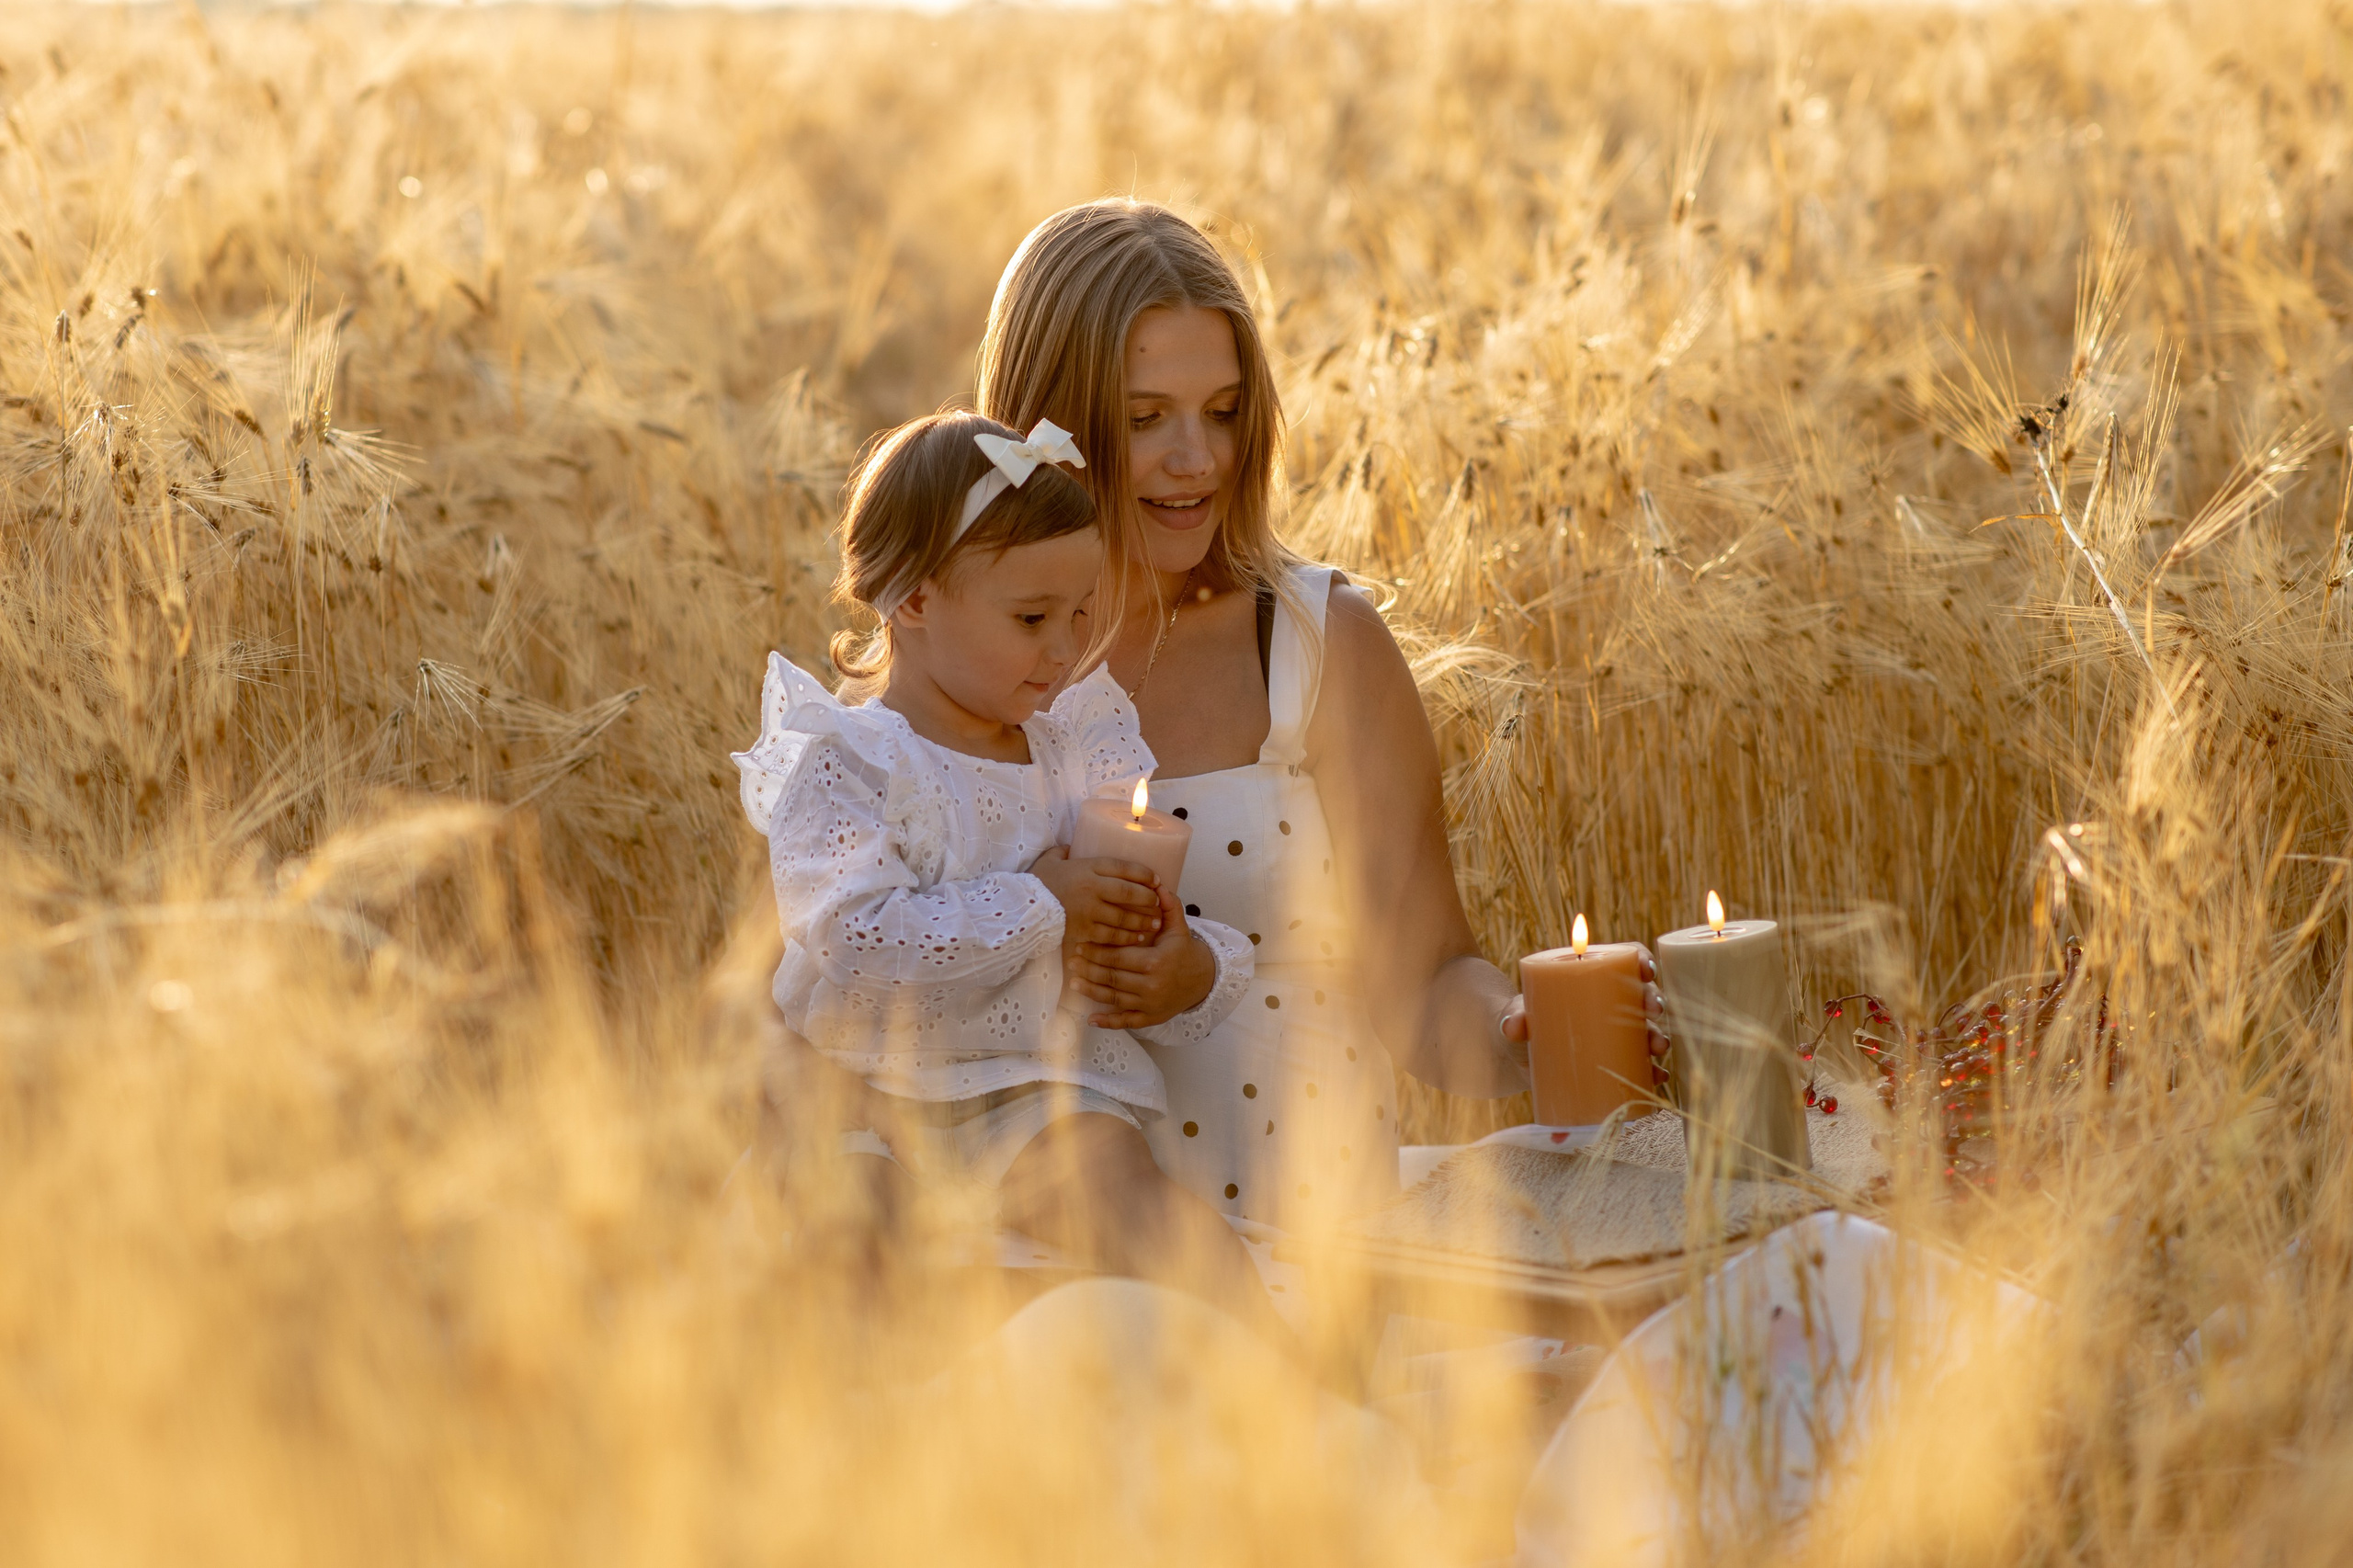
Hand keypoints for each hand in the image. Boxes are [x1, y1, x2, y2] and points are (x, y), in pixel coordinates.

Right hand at [1027, 845, 1163, 947]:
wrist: (1020, 910)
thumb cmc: (1036, 884)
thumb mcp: (1050, 861)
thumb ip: (1063, 852)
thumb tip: (1073, 846)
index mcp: (1086, 868)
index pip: (1123, 867)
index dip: (1144, 874)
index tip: (1156, 879)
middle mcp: (1092, 888)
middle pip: (1129, 893)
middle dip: (1147, 899)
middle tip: (1158, 904)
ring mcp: (1089, 911)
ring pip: (1124, 917)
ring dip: (1142, 921)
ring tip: (1154, 925)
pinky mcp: (1084, 931)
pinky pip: (1110, 936)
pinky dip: (1126, 938)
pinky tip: (1136, 939)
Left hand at [1070, 887, 1216, 1028]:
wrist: (1204, 981)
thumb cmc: (1185, 952)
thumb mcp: (1179, 928)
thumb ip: (1169, 906)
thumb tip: (1158, 885)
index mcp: (1156, 961)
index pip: (1119, 956)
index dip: (1097, 951)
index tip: (1080, 944)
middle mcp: (1152, 985)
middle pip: (1113, 977)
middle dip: (1089, 969)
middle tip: (1071, 961)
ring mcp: (1150, 1004)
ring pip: (1114, 998)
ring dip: (1091, 991)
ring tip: (1073, 982)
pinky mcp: (1150, 1018)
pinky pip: (1126, 1022)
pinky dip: (1108, 1022)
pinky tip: (1091, 1019)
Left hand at [1500, 946, 1671, 1085]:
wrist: (1516, 1056)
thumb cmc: (1522, 1021)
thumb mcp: (1516, 1014)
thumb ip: (1513, 1016)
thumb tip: (1513, 1027)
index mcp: (1592, 978)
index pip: (1625, 958)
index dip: (1642, 960)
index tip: (1645, 972)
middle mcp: (1611, 1002)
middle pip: (1642, 993)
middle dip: (1653, 1001)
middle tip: (1651, 1013)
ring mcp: (1615, 1032)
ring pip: (1647, 1029)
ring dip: (1658, 1037)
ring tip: (1657, 1049)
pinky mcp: (1614, 1060)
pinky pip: (1641, 1063)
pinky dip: (1652, 1070)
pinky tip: (1658, 1077)